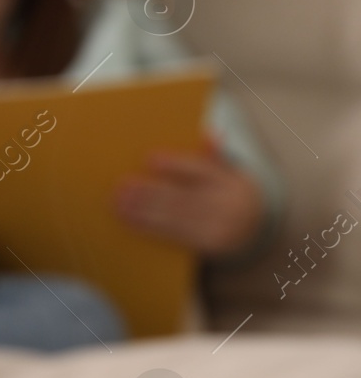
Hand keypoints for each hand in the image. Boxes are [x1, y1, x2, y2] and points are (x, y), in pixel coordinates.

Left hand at [115, 150, 263, 256]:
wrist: (256, 230)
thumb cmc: (230, 194)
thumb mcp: (231, 173)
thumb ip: (216, 156)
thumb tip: (210, 133)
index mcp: (231, 182)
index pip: (201, 171)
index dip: (175, 164)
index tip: (150, 158)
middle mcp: (227, 205)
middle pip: (183, 196)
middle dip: (151, 191)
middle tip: (124, 184)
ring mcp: (218, 227)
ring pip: (175, 217)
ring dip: (144, 210)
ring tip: (120, 202)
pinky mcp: (207, 244)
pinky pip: (173, 235)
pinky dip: (148, 227)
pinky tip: (129, 220)